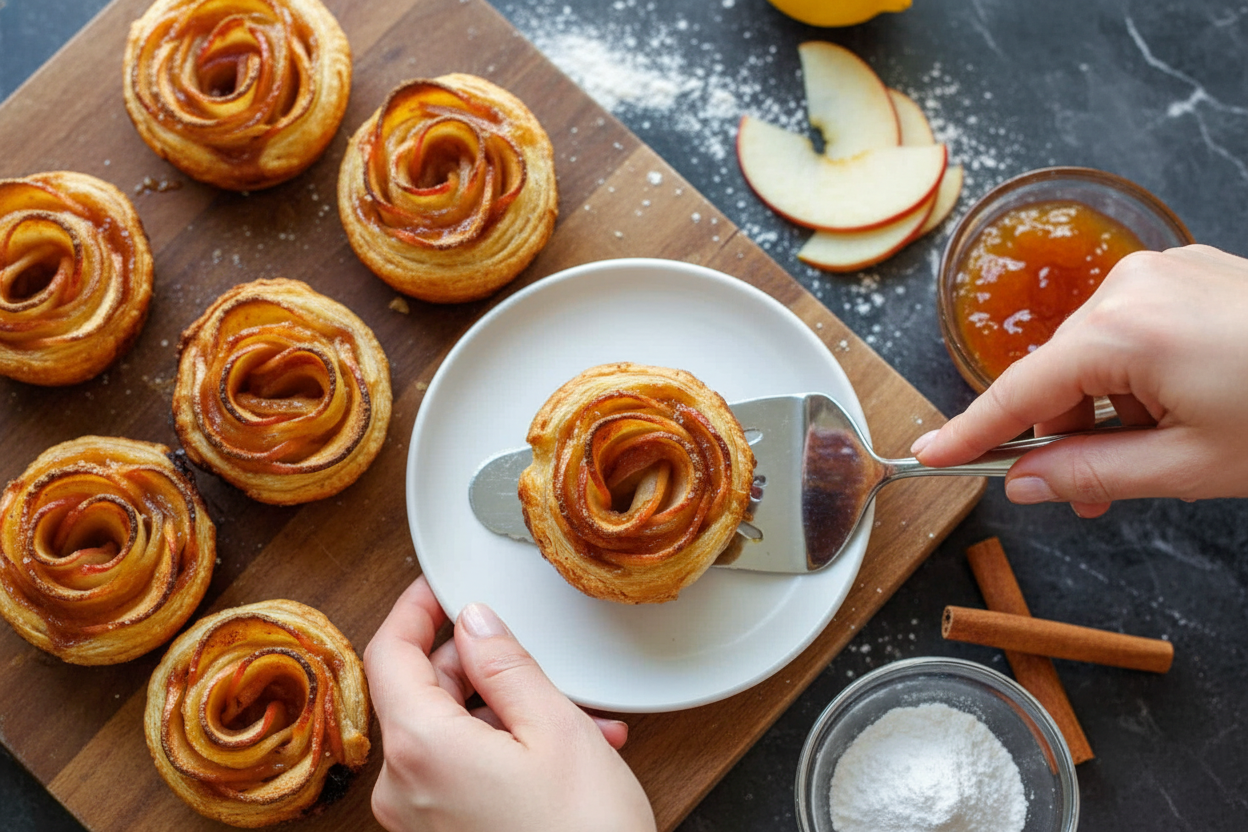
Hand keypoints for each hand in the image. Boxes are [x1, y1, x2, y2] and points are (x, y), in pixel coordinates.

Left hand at [364, 575, 656, 831]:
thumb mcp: (554, 726)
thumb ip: (505, 663)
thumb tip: (475, 621)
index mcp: (420, 748)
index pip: (389, 653)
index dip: (414, 610)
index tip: (437, 586)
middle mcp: (404, 787)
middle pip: (422, 692)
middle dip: (481, 666)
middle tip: (533, 656)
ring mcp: (420, 817)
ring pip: (451, 730)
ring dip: (507, 711)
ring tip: (578, 717)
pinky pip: (461, 769)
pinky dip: (506, 749)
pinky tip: (566, 751)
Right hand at [912, 244, 1247, 516]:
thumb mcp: (1189, 466)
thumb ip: (1091, 473)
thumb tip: (1025, 482)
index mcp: (1122, 330)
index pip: (1019, 392)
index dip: (971, 433)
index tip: (927, 456)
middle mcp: (1132, 285)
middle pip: (1058, 373)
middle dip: (1063, 436)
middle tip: (1091, 498)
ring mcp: (1165, 271)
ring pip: (1096, 354)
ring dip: (1106, 411)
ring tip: (1158, 455)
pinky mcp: (1192, 272)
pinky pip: (1133, 330)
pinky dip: (1136, 377)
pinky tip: (1178, 410)